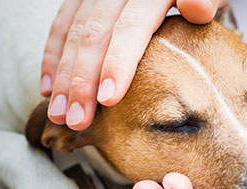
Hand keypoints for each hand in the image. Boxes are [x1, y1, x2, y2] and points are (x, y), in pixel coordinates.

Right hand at [41, 0, 225, 130]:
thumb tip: (197, 9)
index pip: (132, 27)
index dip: (117, 62)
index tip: (108, 99)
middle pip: (95, 34)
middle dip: (82, 81)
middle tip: (77, 120)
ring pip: (73, 33)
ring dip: (63, 76)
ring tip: (60, 114)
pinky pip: (62, 24)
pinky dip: (52, 57)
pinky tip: (49, 87)